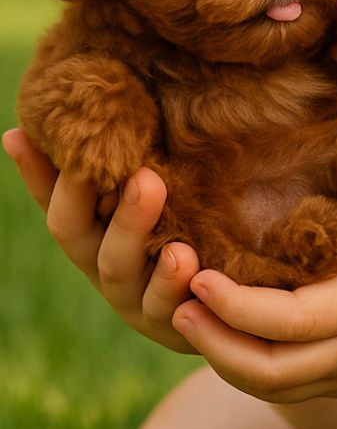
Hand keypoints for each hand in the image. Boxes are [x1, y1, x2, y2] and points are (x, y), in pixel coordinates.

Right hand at [3, 127, 199, 352]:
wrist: (224, 309)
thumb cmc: (188, 237)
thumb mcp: (167, 199)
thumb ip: (138, 165)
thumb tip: (113, 107)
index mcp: (93, 230)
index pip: (55, 195)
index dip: (35, 169)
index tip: (18, 134)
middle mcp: (102, 261)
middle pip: (75, 230)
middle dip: (83, 193)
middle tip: (132, 167)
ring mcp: (132, 295)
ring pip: (118, 268)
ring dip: (134, 234)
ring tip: (155, 201)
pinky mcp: (169, 321)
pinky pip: (168, 308)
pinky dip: (175, 288)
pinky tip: (193, 265)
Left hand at [172, 206, 336, 404]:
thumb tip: (323, 155)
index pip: (295, 319)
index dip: (239, 305)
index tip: (201, 273)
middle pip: (270, 368)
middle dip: (214, 341)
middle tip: (177, 302)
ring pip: (268, 386)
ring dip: (219, 357)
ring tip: (184, 316)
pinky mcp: (334, 386)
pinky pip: (279, 387)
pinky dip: (241, 366)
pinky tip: (216, 335)